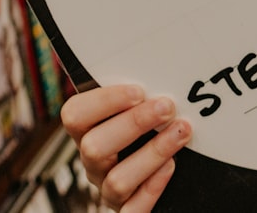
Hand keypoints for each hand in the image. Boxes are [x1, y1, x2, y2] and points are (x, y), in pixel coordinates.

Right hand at [61, 85, 191, 211]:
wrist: (174, 176)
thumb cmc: (152, 127)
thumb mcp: (139, 106)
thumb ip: (139, 92)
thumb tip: (156, 59)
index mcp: (89, 131)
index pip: (75, 115)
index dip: (104, 102)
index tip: (139, 91)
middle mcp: (94, 162)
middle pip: (93, 147)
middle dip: (134, 124)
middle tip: (167, 107)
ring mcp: (108, 190)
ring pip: (117, 180)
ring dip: (153, 152)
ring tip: (181, 132)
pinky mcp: (128, 210)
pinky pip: (132, 210)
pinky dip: (152, 188)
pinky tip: (171, 166)